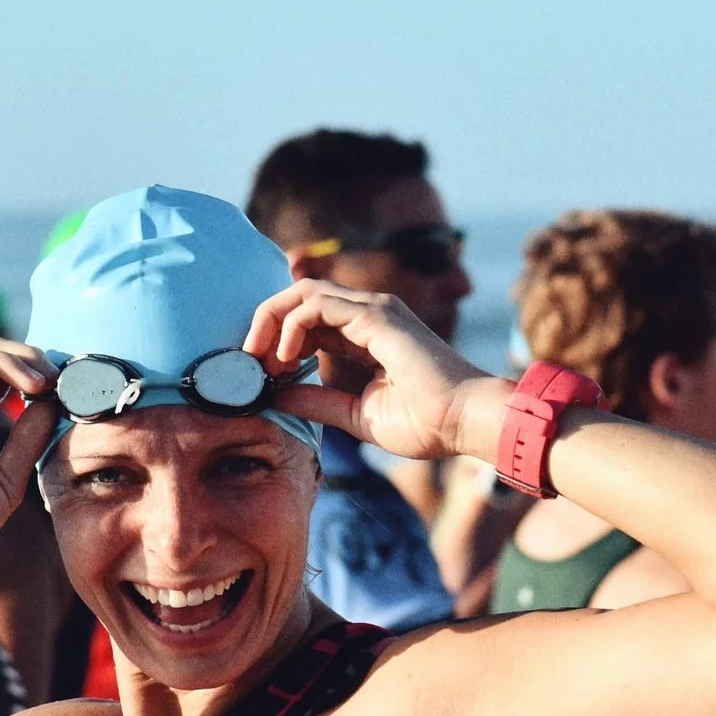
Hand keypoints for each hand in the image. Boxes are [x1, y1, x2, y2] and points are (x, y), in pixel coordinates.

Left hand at [244, 281, 503, 461]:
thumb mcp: (357, 416)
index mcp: (366, 333)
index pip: (308, 318)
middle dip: (264, 325)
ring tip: (261, 361)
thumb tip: (277, 396)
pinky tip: (286, 359)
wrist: (466, 423)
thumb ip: (319, 402)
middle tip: (249, 362)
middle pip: (299, 297)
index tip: (261, 375)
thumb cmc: (427, 423)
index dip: (276, 340)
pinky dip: (290, 326)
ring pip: (302, 292)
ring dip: (271, 322)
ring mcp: (374, 310)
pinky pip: (316, 304)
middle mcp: (369, 313)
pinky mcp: (377, 316)